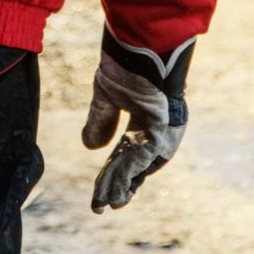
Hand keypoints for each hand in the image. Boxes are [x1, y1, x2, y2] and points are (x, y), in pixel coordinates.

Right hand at [81, 35, 192, 213]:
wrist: (138, 45)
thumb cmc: (125, 63)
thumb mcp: (106, 96)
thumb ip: (100, 120)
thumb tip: (90, 148)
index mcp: (139, 120)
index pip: (123, 154)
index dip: (110, 174)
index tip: (99, 193)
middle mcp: (152, 129)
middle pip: (131, 164)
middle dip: (115, 186)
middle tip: (101, 207)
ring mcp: (159, 129)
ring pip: (138, 165)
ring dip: (122, 185)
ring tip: (109, 204)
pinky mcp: (163, 127)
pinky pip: (144, 155)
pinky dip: (130, 171)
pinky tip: (117, 187)